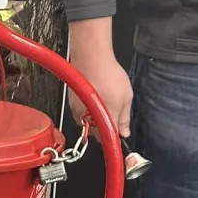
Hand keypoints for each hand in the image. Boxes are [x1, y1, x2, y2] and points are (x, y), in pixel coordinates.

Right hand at [68, 20, 132, 137]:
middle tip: (113, 110)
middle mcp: (88, 120)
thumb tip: (125, 131)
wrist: (91, 59)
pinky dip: (87, 107)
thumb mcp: (126, 97)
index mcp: (105, 121)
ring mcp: (78, 112)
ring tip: (104, 98)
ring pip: (88, 122)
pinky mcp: (71, 104)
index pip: (110, 138)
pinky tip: (95, 94)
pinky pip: (81, 111)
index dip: (115, 135)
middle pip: (97, 132)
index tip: (119, 131)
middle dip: (105, 125)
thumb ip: (125, 118)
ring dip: (95, 116)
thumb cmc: (108, 74)